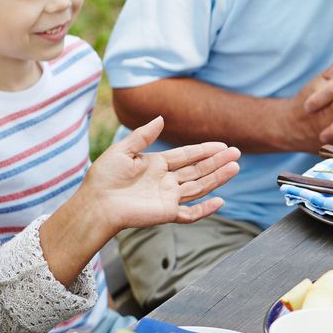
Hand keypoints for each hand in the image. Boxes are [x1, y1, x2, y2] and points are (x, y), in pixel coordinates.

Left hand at [82, 116, 240, 229]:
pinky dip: (206, 210)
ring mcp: (168, 197)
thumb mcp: (122, 150)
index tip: (222, 145)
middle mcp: (166, 181)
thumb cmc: (103, 177)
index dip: (205, 150)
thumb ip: (143, 135)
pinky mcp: (167, 213)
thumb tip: (162, 118)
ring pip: (199, 187)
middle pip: (198, 170)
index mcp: (157, 165)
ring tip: (234, 167)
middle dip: (217, 162)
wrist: (96, 203)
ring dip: (217, 178)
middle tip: (236, 153)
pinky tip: (220, 201)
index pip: (187, 156)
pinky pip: (191, 214)